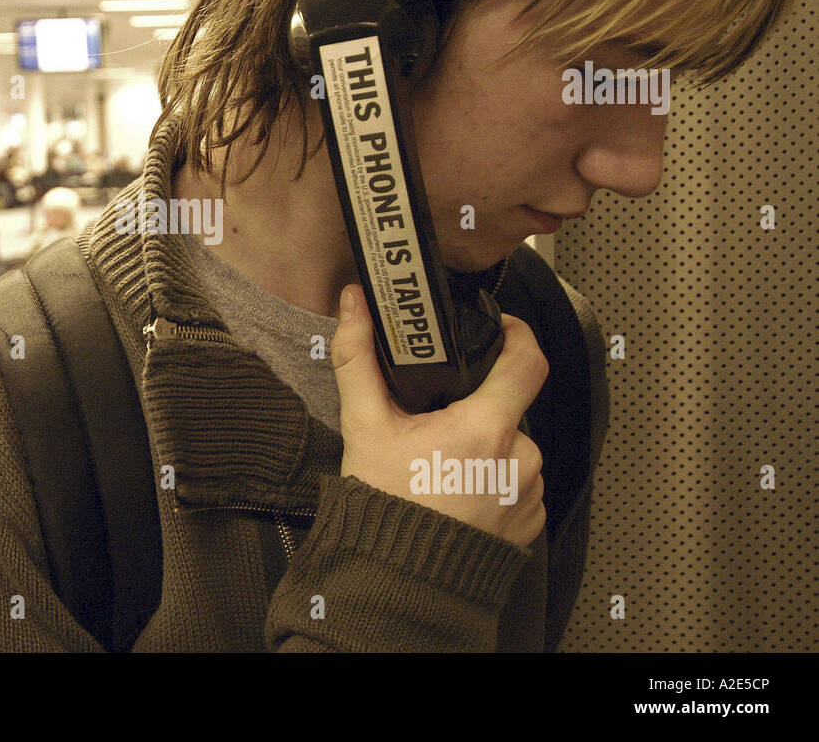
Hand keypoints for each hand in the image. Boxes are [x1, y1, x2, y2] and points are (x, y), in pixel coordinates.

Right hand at [332, 284, 547, 548]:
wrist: (399, 581)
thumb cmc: (385, 506)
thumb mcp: (364, 426)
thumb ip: (359, 359)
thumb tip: (355, 305)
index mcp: (486, 428)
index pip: (528, 360)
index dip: (518, 334)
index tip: (501, 327)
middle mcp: (520, 458)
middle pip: (509, 407)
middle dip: (476, 408)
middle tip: (435, 422)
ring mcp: (529, 492)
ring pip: (513, 447)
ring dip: (485, 447)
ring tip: (441, 466)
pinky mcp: (531, 521)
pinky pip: (517, 483)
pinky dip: (491, 480)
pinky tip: (456, 493)